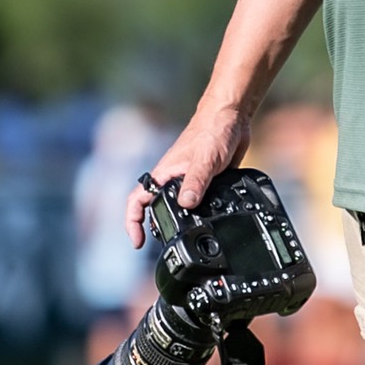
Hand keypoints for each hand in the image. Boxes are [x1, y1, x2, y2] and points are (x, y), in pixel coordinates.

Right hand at [122, 104, 251, 248]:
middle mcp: (173, 179)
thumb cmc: (213, 131)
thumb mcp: (205, 159)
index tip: (137, 242)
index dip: (132, 222)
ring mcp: (188, 181)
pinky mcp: (205, 181)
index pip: (137, 200)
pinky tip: (212, 222)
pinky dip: (200, 214)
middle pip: (155, 207)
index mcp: (164, 174)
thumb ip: (196, 182)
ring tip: (187, 239)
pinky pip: (197, 202)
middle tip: (165, 246)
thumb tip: (187, 205)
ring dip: (178, 223)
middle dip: (155, 227)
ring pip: (177, 207)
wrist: (231, 117)